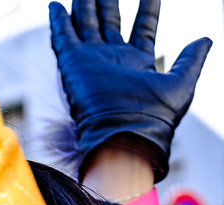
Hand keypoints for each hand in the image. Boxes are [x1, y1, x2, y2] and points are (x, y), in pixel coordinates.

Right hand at [49, 0, 211, 181]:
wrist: (123, 133)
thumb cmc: (154, 116)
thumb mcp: (182, 83)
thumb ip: (192, 59)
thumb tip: (206, 38)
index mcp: (138, 62)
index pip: (143, 27)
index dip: (148, 9)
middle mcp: (112, 59)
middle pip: (109, 22)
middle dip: (107, 3)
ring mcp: (92, 60)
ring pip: (86, 24)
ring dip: (84, 6)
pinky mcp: (73, 63)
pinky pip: (63, 37)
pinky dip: (59, 20)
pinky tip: (56, 5)